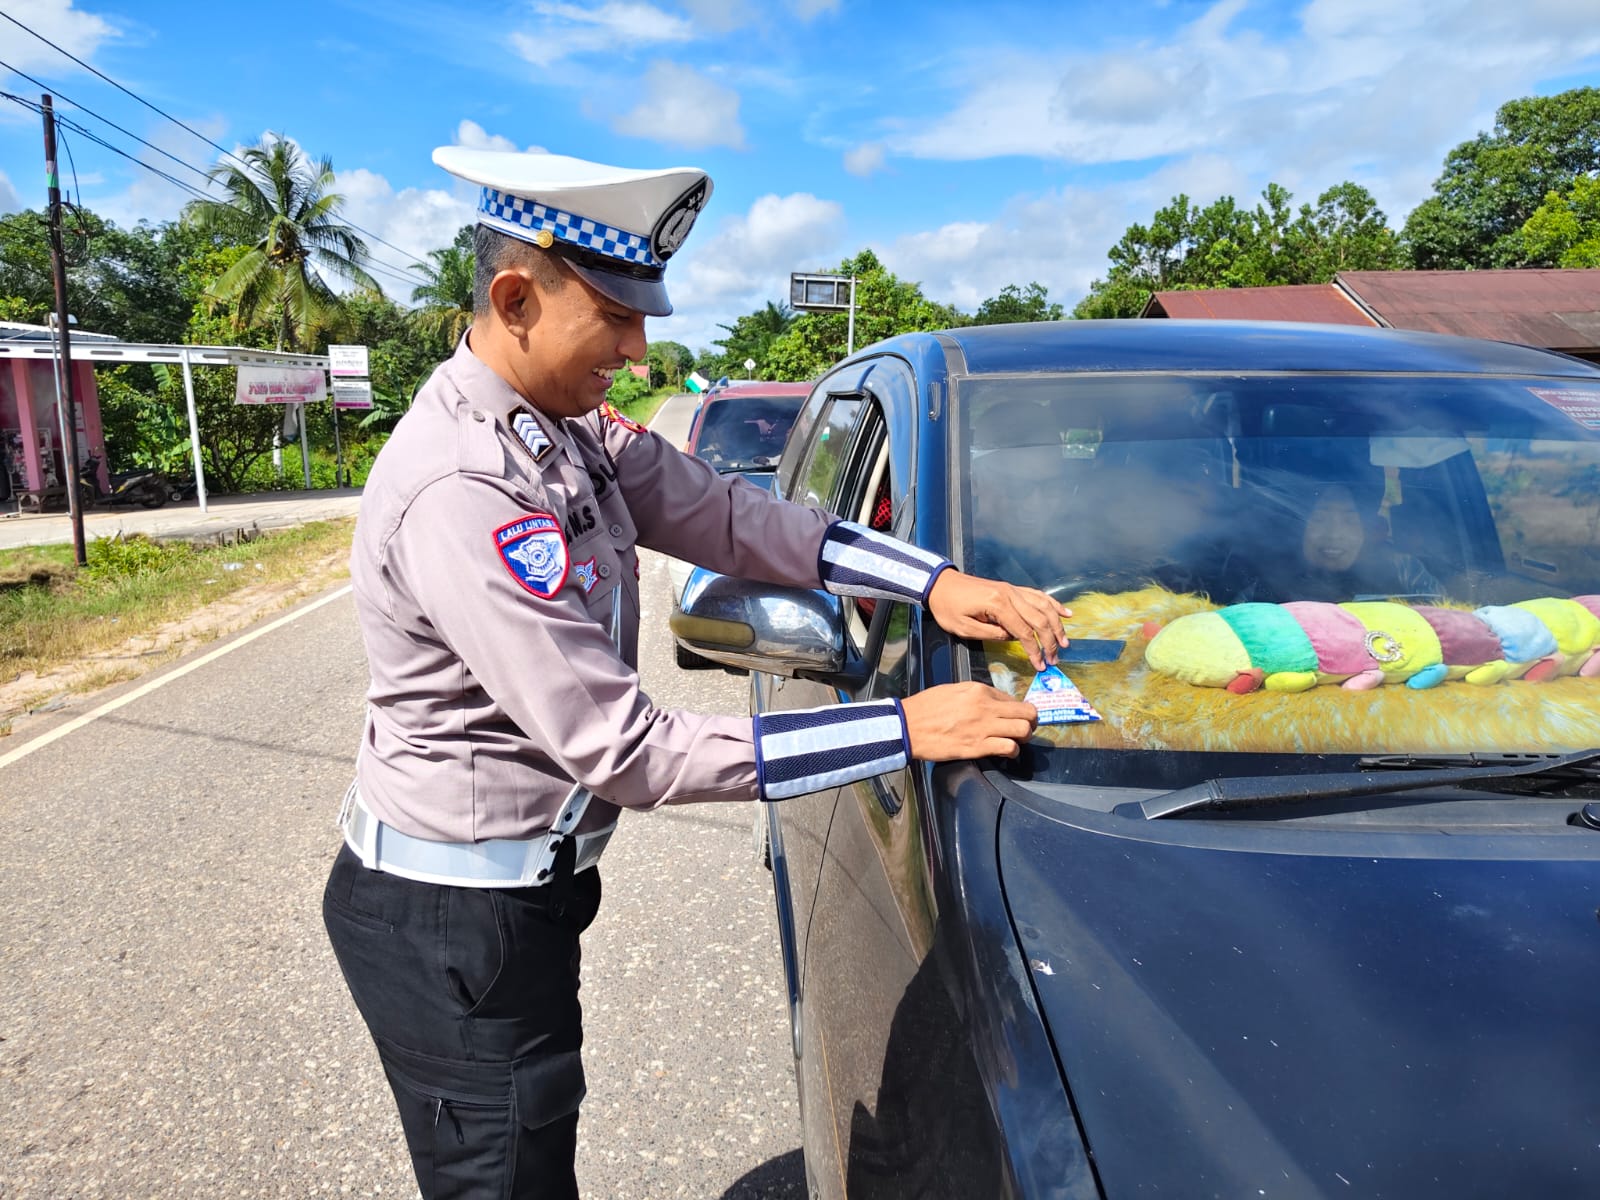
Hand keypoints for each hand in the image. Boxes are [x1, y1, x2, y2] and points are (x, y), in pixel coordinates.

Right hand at [902, 682, 1037, 760]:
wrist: (907, 727)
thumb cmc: (926, 707)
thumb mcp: (953, 690)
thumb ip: (976, 694)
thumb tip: (995, 702)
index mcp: (979, 690)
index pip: (1012, 699)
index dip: (1017, 709)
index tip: (1014, 716)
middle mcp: (985, 707)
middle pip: (1027, 713)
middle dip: (1031, 722)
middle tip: (1026, 727)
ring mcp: (983, 728)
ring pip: (1023, 730)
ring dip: (1024, 737)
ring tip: (1016, 740)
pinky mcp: (977, 747)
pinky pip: (1009, 748)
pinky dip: (1013, 751)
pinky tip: (1006, 752)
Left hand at [926, 570, 1070, 670]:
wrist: (940, 584)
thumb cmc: (947, 607)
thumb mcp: (964, 628)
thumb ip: (991, 635)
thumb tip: (1013, 639)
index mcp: (997, 604)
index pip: (1024, 631)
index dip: (1035, 650)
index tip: (1041, 665)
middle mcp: (1010, 594)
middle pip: (1039, 619)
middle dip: (1050, 641)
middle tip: (1055, 658)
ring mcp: (1013, 589)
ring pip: (1043, 606)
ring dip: (1057, 624)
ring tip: (1065, 641)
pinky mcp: (1012, 588)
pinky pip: (1038, 595)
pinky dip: (1053, 604)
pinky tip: (1065, 613)